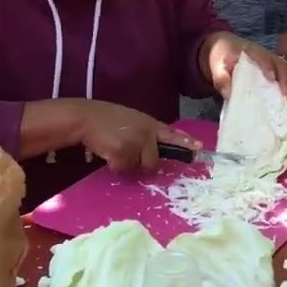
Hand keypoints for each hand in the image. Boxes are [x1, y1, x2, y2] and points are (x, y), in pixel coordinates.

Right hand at [75, 100, 200, 172]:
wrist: (87, 117)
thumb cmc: (107, 119)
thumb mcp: (132, 120)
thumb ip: (146, 133)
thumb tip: (156, 151)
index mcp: (150, 124)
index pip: (172, 135)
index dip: (186, 143)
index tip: (199, 148)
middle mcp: (146, 133)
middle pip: (153, 162)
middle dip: (141, 162)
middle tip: (126, 151)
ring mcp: (135, 142)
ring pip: (136, 167)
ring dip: (124, 162)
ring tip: (114, 147)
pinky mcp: (122, 151)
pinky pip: (122, 168)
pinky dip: (113, 164)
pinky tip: (107, 151)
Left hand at [203, 32, 286, 98]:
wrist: (220, 46)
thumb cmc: (219, 56)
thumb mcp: (216, 67)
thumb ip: (222, 80)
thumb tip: (229, 95)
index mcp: (248, 50)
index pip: (261, 56)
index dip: (267, 66)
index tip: (271, 78)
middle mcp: (262, 53)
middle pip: (279, 61)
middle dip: (285, 76)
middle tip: (286, 92)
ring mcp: (267, 59)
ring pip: (283, 67)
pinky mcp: (269, 66)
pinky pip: (281, 72)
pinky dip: (286, 83)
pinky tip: (286, 96)